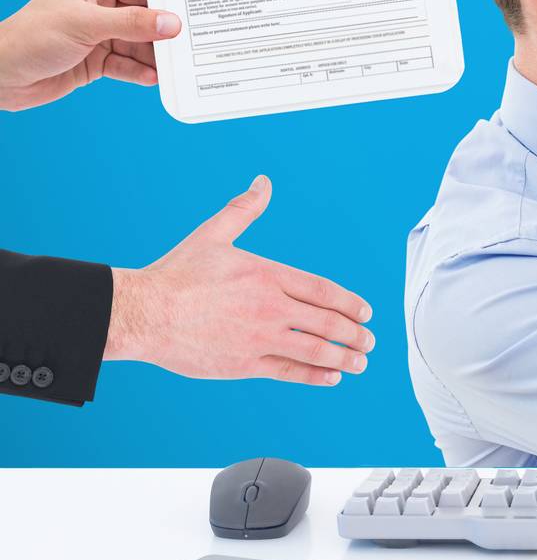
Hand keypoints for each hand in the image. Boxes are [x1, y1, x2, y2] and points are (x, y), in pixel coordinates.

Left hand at [0, 0, 181, 111]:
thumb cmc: (30, 37)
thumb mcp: (85, 24)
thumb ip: (131, 24)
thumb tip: (170, 23)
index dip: (167, 2)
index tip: (193, 12)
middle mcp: (100, 8)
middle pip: (144, 19)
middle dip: (163, 33)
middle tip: (190, 43)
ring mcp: (99, 36)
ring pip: (138, 45)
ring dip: (155, 56)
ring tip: (177, 65)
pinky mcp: (96, 61)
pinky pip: (126, 65)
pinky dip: (140, 72)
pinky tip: (155, 77)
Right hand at [106, 176, 374, 385]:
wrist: (143, 313)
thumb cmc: (177, 275)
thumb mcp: (214, 234)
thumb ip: (244, 209)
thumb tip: (262, 183)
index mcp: (268, 276)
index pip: (323, 290)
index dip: (349, 302)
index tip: (365, 311)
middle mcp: (271, 308)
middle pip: (327, 321)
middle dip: (355, 332)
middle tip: (369, 340)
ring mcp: (259, 339)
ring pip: (314, 349)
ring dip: (344, 356)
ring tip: (360, 361)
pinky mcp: (242, 365)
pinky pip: (288, 371)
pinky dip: (314, 375)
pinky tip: (331, 376)